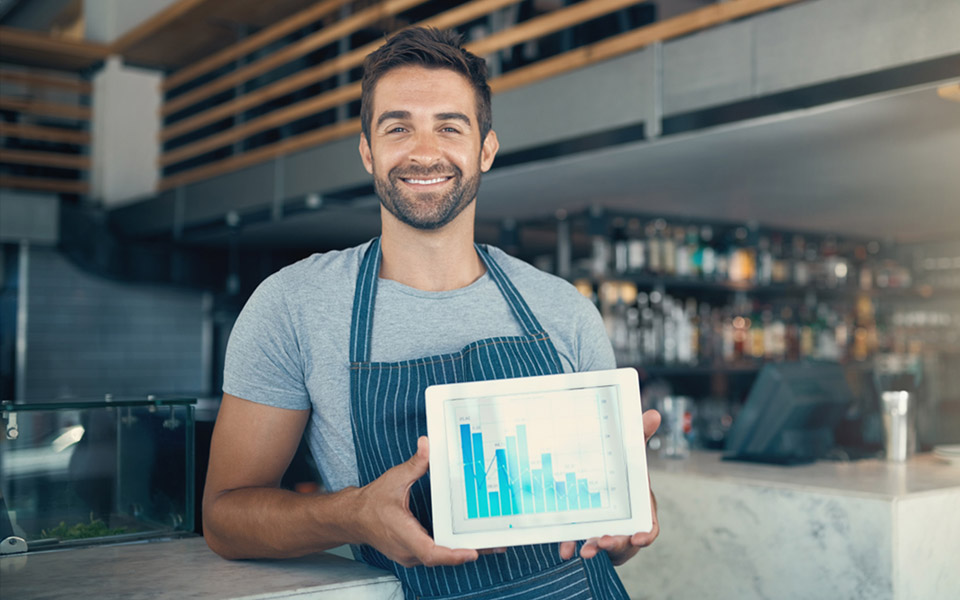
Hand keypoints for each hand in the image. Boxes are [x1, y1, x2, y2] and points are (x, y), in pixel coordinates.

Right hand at [355, 436, 478, 567]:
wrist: (353, 518)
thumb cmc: (371, 502)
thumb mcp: (394, 479)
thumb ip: (414, 464)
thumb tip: (427, 446)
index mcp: (403, 534)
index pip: (431, 552)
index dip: (452, 554)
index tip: (473, 551)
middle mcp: (408, 550)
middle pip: (443, 557)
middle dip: (470, 551)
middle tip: (497, 543)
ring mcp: (410, 554)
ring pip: (440, 558)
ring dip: (464, 551)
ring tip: (491, 542)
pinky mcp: (413, 552)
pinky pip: (436, 554)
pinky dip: (453, 549)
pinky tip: (470, 541)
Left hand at [559, 409, 660, 565]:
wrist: (600, 488)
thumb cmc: (623, 477)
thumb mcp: (629, 456)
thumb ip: (639, 437)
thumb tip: (653, 413)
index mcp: (639, 508)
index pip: (648, 526)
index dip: (646, 533)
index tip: (639, 538)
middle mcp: (625, 525)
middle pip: (624, 539)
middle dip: (615, 543)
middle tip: (602, 541)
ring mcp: (605, 533)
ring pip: (601, 545)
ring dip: (593, 548)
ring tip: (583, 551)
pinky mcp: (586, 536)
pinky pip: (580, 544)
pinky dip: (572, 546)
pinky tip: (565, 549)